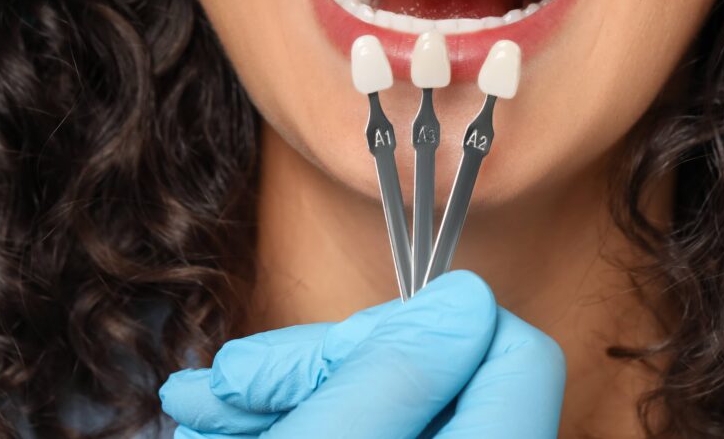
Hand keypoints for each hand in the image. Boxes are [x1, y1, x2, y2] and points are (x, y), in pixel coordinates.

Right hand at [158, 270, 565, 437]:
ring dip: (296, 387)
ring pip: (390, 396)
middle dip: (332, 357)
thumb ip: (399, 375)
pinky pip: (366, 423)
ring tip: (210, 401)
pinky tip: (226, 419)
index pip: (514, 353)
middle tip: (242, 377)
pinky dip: (299, 414)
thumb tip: (467, 299)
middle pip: (440, 370)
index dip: (433, 328)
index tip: (351, 337)